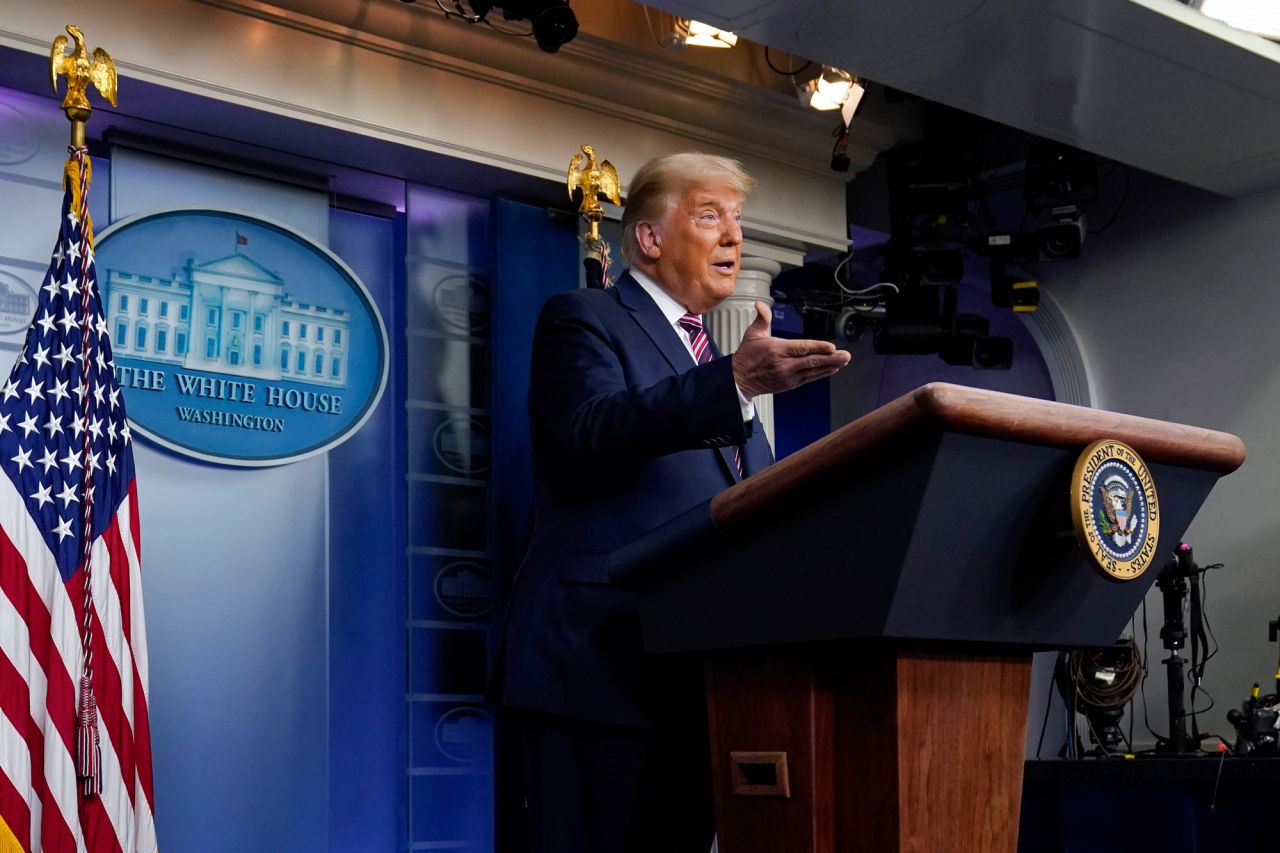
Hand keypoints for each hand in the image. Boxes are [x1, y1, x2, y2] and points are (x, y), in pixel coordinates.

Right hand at [731, 301, 850, 398]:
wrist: (740, 380)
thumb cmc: (747, 356)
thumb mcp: (752, 334)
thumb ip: (762, 318)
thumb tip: (760, 304)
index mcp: (777, 350)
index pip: (802, 348)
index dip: (818, 348)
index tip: (831, 347)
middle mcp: (785, 365)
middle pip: (812, 361)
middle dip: (831, 358)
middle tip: (846, 355)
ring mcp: (788, 376)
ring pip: (813, 371)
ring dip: (830, 366)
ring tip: (844, 361)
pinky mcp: (790, 384)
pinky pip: (809, 378)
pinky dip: (821, 374)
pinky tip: (831, 369)